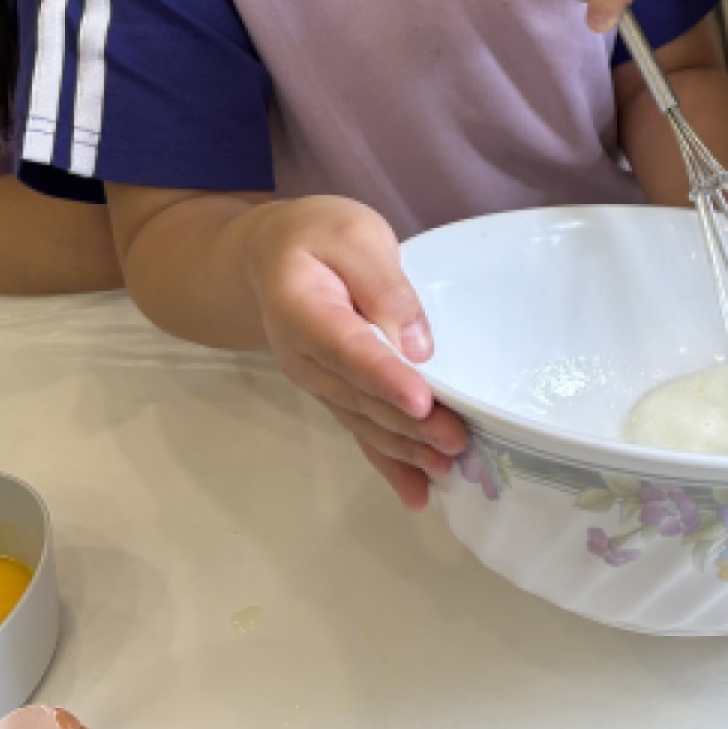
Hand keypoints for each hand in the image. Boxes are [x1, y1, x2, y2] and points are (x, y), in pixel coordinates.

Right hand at [241, 196, 468, 509]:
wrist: (270, 255)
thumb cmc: (317, 236)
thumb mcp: (353, 235)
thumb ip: (383, 282)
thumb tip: (416, 342)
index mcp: (304, 309)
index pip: (348, 348)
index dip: (385, 377)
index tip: (421, 400)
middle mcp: (305, 357)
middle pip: (360, 395)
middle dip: (409, 423)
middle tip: (457, 440)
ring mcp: (318, 380)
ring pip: (363, 420)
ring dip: (405, 448)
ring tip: (447, 466)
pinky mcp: (334, 392)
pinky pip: (360, 430)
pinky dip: (388, 462)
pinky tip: (417, 493)